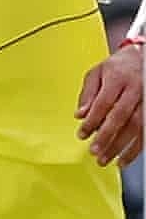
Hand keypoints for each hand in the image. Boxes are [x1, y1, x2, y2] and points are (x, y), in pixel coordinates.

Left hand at [79, 40, 143, 167]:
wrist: (143, 57)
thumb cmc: (118, 67)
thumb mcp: (97, 72)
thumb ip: (87, 93)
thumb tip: (79, 114)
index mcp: (118, 79)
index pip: (103, 103)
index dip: (92, 121)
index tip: (82, 134)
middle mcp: (135, 90)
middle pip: (122, 117)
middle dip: (107, 137)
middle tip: (95, 152)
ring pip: (138, 127)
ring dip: (123, 147)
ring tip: (108, 160)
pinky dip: (137, 148)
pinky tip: (126, 158)